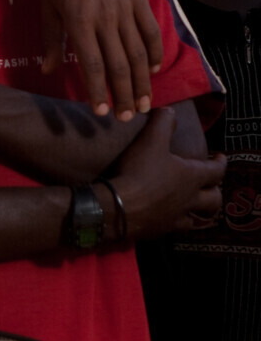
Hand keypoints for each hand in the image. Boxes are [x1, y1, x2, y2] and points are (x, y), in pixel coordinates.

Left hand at [36, 0, 162, 120]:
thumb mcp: (47, 4)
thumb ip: (52, 40)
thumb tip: (49, 71)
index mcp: (78, 21)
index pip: (91, 66)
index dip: (98, 91)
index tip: (102, 112)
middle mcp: (104, 17)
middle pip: (119, 65)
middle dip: (125, 95)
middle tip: (128, 117)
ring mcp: (124, 7)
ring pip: (138, 52)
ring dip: (143, 82)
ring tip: (144, 104)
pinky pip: (150, 29)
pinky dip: (155, 51)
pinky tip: (154, 69)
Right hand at [111, 108, 225, 238]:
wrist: (119, 207)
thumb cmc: (139, 172)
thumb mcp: (151, 140)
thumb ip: (162, 123)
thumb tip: (170, 110)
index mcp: (192, 177)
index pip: (217, 170)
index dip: (221, 162)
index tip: (220, 157)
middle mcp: (189, 199)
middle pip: (214, 200)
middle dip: (215, 193)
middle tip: (211, 187)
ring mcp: (177, 217)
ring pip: (197, 218)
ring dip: (199, 213)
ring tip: (195, 209)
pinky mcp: (162, 231)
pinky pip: (177, 229)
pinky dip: (177, 223)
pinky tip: (170, 219)